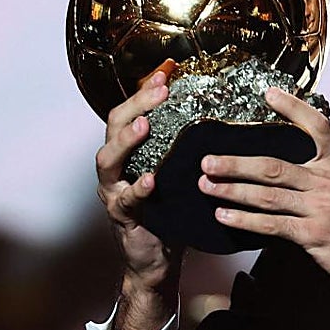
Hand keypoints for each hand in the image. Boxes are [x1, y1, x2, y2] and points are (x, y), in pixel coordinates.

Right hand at [96, 70, 183, 304]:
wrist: (158, 259)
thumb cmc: (169, 212)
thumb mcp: (179, 174)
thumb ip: (188, 149)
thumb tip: (220, 117)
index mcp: (130, 153)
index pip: (132, 112)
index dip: (146, 91)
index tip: (167, 71)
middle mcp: (116, 168)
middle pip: (115, 127)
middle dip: (136, 105)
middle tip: (159, 90)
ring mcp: (114, 191)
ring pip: (108, 160)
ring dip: (126, 141)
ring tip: (144, 127)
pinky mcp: (122, 217)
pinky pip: (126, 200)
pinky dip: (137, 189)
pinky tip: (150, 180)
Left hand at [199, 88, 329, 302]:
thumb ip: (327, 178)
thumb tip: (295, 173)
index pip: (317, 126)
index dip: (293, 107)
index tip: (269, 94)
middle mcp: (329, 182)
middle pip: (274, 165)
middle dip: (236, 163)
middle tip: (208, 160)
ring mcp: (321, 207)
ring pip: (267, 194)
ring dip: (232, 190)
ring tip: (208, 186)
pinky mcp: (314, 234)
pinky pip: (271, 225)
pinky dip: (244, 221)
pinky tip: (225, 217)